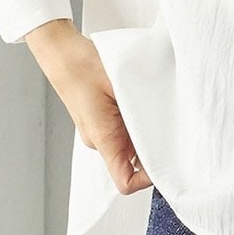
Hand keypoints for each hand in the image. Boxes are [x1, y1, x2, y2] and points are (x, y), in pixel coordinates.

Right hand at [23, 19, 152, 194]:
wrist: (61, 53)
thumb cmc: (85, 66)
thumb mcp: (120, 85)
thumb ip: (139, 107)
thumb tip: (163, 123)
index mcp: (102, 138)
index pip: (125, 181)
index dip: (148, 179)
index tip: (167, 161)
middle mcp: (99, 141)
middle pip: (132, 165)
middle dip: (153, 152)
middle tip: (173, 132)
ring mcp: (98, 131)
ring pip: (129, 146)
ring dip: (145, 135)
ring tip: (158, 113)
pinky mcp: (100, 120)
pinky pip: (122, 131)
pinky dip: (136, 123)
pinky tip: (143, 104)